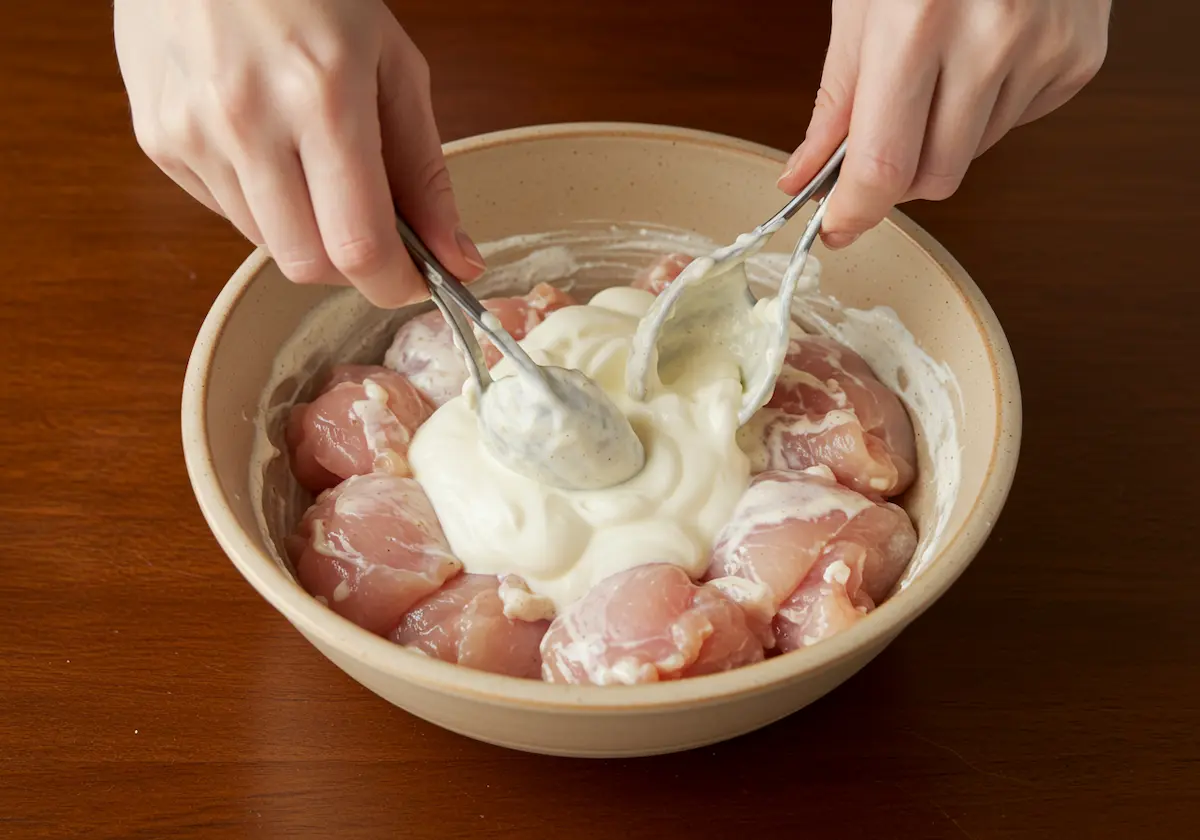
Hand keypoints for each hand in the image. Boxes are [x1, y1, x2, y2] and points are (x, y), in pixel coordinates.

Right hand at [114, 0, 484, 306]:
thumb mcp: (393, 67)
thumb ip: (426, 173)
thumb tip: (455, 259)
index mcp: (323, 95)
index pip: (358, 244)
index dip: (396, 284)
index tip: (418, 283)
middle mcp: (247, 120)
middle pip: (308, 264)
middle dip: (353, 267)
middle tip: (374, 232)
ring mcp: (192, 132)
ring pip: (267, 245)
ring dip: (306, 231)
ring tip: (313, 163)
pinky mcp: (157, 139)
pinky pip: (225, 212)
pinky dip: (262, 202)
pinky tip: (267, 145)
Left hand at [777, 0, 1110, 248]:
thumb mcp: (862, 7)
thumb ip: (836, 102)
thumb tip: (804, 176)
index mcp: (918, 23)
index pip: (885, 164)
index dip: (855, 211)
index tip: (835, 227)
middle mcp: (991, 39)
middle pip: (935, 178)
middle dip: (896, 178)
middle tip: (877, 148)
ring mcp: (1045, 50)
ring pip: (974, 156)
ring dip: (942, 137)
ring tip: (938, 71)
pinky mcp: (1079, 60)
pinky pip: (1016, 125)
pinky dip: (986, 110)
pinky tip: (982, 58)